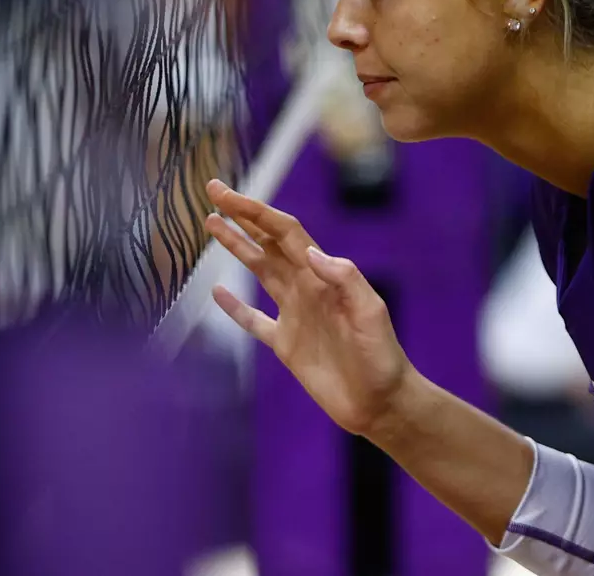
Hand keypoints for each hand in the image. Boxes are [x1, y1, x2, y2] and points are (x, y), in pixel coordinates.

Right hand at [203, 180, 414, 436]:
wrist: (382, 403)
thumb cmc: (382, 357)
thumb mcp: (371, 313)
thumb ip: (344, 278)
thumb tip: (309, 251)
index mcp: (323, 275)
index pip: (283, 232)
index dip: (255, 211)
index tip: (226, 195)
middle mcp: (305, 287)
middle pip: (267, 242)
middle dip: (241, 216)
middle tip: (213, 191)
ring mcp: (293, 314)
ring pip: (259, 270)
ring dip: (236, 246)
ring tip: (211, 224)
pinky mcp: (286, 345)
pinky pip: (254, 320)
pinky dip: (235, 307)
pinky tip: (217, 292)